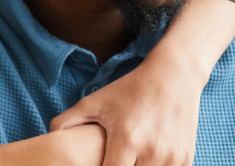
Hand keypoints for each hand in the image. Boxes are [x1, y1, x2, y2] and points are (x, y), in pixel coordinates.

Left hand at [50, 50, 202, 165]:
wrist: (174, 76)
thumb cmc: (131, 90)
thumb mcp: (97, 101)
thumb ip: (68, 120)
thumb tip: (48, 137)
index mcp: (127, 140)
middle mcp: (152, 152)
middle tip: (114, 163)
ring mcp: (172, 158)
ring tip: (128, 162)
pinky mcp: (186, 159)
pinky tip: (145, 163)